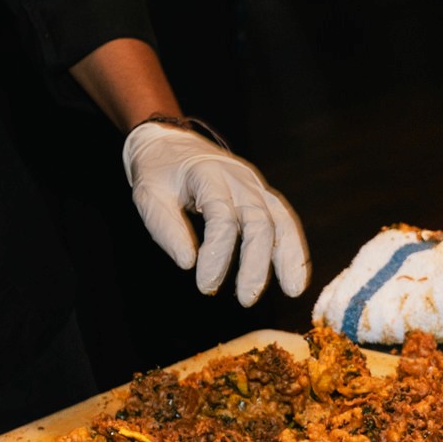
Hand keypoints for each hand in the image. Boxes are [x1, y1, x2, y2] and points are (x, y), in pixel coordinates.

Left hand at [126, 121, 308, 304]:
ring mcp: (254, 186)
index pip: (221, 218)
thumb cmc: (157, 172)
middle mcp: (238, 178)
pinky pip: (284, 221)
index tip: (205, 285)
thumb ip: (165, 228)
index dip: (217, 254)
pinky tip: (295, 277)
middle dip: (256, 263)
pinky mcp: (261, 195)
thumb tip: (188, 263)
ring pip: (280, 220)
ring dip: (288, 256)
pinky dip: (292, 248)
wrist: (170, 143)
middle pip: (258, 221)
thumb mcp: (147, 195)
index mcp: (207, 174)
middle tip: (245, 299)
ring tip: (292, 291)